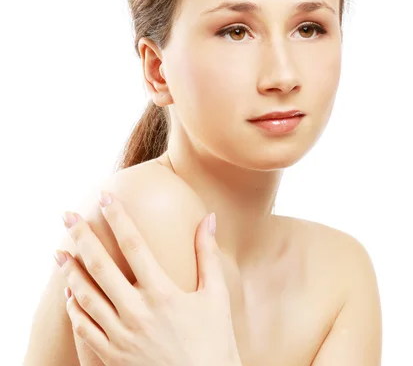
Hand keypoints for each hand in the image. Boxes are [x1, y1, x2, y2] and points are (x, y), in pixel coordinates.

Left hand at [54, 191, 241, 365]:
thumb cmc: (215, 339)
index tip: (105, 198)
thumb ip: (208, 254)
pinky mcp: (114, 355)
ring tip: (59, 252)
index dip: (118, 218)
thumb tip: (210, 218)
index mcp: (163, 293)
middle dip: (82, 237)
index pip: (134, 245)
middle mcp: (138, 312)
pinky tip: (71, 294)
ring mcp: (122, 336)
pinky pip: (85, 328)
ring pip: (86, 297)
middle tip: (67, 216)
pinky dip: (75, 308)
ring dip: (70, 272)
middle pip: (101, 266)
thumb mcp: (216, 294)